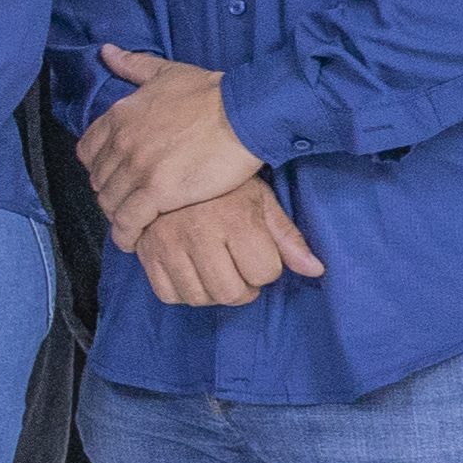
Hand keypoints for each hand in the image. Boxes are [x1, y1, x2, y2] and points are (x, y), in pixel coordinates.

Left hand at [79, 46, 264, 245]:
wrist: (244, 114)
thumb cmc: (211, 92)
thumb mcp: (166, 72)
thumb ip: (132, 65)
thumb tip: (106, 51)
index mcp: (119, 116)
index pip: (87, 151)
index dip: (97, 166)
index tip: (111, 173)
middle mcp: (121, 143)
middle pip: (99, 179)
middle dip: (108, 191)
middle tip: (123, 201)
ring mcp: (137, 169)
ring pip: (110, 202)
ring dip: (116, 214)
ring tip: (129, 222)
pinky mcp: (158, 193)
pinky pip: (129, 221)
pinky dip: (126, 234)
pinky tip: (132, 240)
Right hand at [130, 181, 327, 307]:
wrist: (168, 164)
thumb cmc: (223, 187)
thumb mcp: (261, 201)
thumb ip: (288, 237)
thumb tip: (316, 270)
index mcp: (235, 219)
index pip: (264, 273)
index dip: (267, 267)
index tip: (257, 252)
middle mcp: (199, 234)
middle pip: (230, 293)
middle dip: (242, 288)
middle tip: (239, 270)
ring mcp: (168, 245)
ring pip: (199, 298)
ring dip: (212, 292)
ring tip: (215, 271)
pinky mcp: (146, 253)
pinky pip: (168, 295)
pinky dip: (182, 292)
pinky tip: (191, 273)